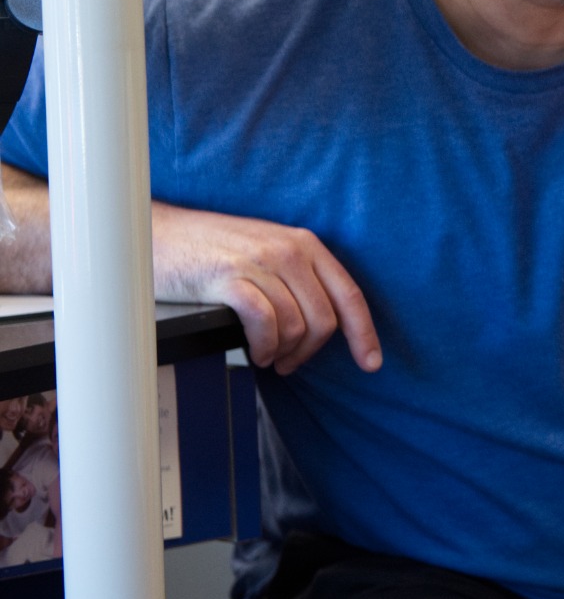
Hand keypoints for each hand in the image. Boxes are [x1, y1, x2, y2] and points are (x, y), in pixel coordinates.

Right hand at [151, 202, 380, 374]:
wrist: (158, 234)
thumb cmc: (210, 250)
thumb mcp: (265, 252)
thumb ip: (296, 278)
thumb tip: (320, 325)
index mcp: (305, 244)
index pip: (350, 295)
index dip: (364, 334)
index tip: (370, 363)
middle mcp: (290, 250)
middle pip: (324, 319)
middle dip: (309, 351)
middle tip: (289, 363)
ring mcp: (261, 262)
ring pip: (296, 326)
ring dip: (282, 352)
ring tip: (266, 355)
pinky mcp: (231, 278)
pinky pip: (265, 324)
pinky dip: (263, 346)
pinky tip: (255, 352)